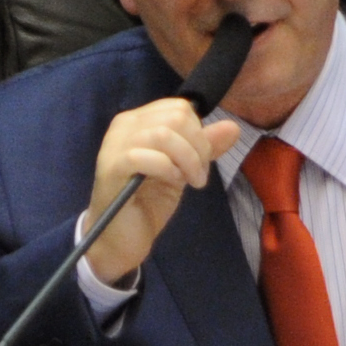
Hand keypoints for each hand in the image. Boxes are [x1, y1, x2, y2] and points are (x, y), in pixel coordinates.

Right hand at [80, 98, 241, 288]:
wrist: (121, 237)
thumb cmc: (149, 201)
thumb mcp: (184, 169)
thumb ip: (205, 147)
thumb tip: (233, 127)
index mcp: (139, 120)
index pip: (180, 107)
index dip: (199, 133)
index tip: (201, 162)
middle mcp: (123, 125)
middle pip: (176, 117)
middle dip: (198, 147)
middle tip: (199, 176)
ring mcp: (114, 145)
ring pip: (164, 135)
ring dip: (187, 160)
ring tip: (191, 182)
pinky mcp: (112, 168)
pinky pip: (146, 157)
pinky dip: (168, 169)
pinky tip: (172, 183)